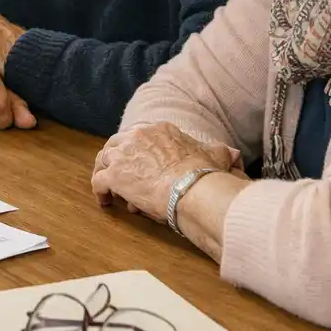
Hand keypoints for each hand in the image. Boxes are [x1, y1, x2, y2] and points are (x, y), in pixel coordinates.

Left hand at [90, 122, 241, 222]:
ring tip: (108, 188)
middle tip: (118, 173)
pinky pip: (98, 181)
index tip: (139, 162)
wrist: (192, 188)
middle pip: (116, 144)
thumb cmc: (204, 173)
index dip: (137, 150)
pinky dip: (99, 191)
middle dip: (116, 158)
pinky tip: (105, 201)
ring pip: (104, 160)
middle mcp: (136, 137)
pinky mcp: (114, 175)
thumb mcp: (216, 155)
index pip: (139, 136)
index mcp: (158, 129)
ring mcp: (123, 155)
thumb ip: (220, 152)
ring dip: (104, 173)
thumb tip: (232, 154)